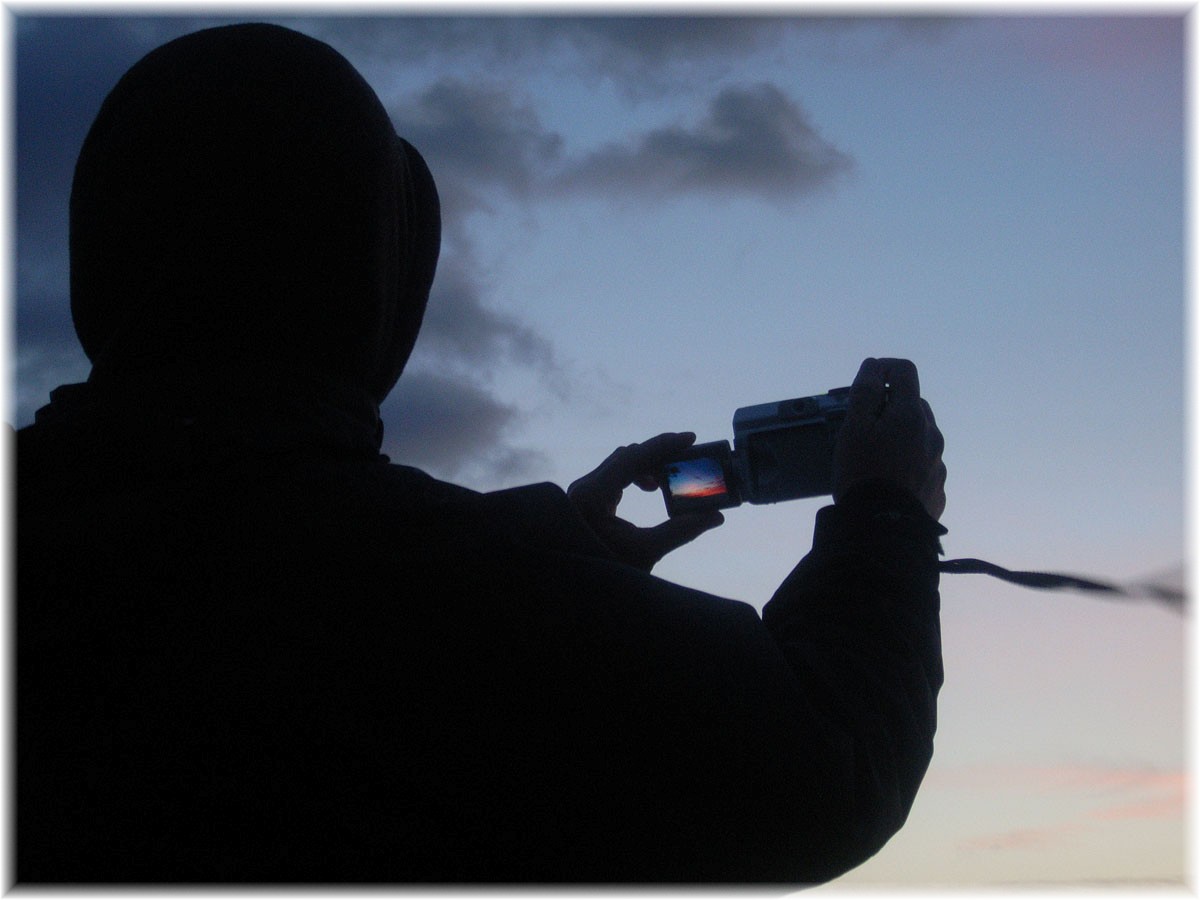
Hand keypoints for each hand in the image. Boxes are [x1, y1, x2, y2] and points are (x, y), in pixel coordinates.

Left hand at [568, 432, 725, 571]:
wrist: (579, 590)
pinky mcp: (588, 500)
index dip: (662, 445)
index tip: (690, 438)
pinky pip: (615, 476)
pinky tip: (653, 488)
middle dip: (658, 455)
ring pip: (620, 464)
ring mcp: (584, 493)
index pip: (631, 458)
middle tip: (687, 459)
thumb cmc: (607, 572)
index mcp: (592, 496)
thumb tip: (715, 516)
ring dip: (648, 466)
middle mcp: (584, 488)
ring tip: (670, 480)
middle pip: (625, 456)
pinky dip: (637, 476)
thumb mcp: (646, 552)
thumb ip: (681, 531)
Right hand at [832, 358, 946, 519]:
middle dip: (891, 405)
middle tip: (864, 422)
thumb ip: (865, 392)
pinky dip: (908, 464)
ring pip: (921, 436)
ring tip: (875, 456)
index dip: (884, 367)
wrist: (882, 529)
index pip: (905, 371)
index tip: (867, 378)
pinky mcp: (937, 489)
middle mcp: (931, 435)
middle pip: (914, 404)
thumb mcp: (854, 427)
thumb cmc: (863, 475)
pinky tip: (889, 479)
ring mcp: (937, 463)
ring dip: (901, 436)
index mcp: (911, 415)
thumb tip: (874, 367)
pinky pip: (924, 466)